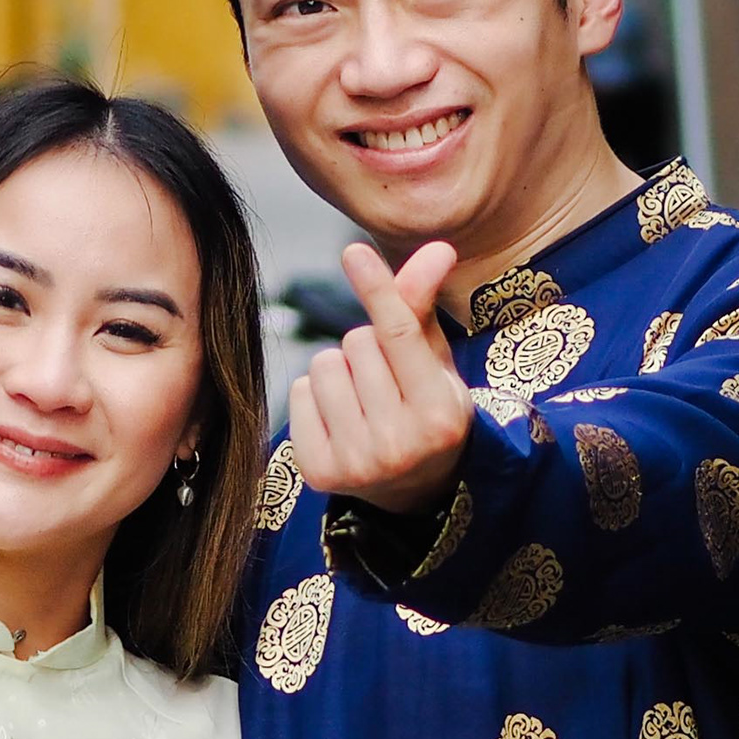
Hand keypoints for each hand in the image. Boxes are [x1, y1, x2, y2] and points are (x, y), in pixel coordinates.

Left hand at [287, 239, 472, 516]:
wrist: (412, 490)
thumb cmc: (426, 408)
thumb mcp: (436, 362)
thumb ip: (423, 306)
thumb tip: (438, 248)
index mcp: (441, 414)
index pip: (400, 336)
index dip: (377, 289)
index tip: (353, 251)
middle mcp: (400, 444)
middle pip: (356, 343)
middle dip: (367, 347)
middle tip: (386, 379)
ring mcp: (357, 463)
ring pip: (323, 364)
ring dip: (338, 369)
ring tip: (362, 398)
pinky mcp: (318, 472)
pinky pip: (297, 393)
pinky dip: (313, 395)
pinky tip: (339, 419)